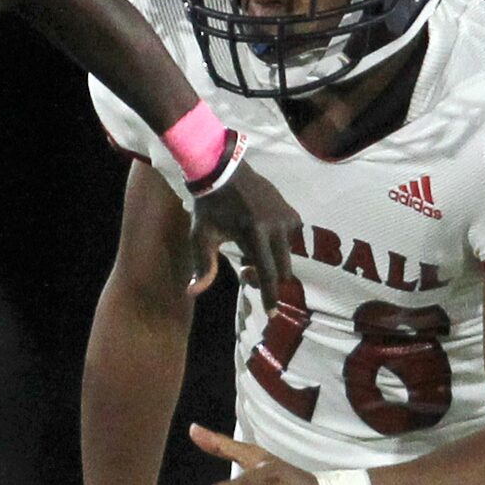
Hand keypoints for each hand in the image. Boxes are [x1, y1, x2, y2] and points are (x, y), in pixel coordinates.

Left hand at [190, 153, 297, 308]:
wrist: (224, 172)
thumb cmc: (209, 207)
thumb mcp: (201, 236)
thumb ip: (201, 265)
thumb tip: (193, 292)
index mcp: (255, 233)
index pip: (267, 273)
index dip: (270, 295)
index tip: (272, 313)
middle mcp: (277, 226)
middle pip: (282, 268)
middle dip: (266, 278)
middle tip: (245, 272)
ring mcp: (287, 217)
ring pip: (286, 255)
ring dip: (271, 260)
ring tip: (249, 251)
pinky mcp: (291, 211)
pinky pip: (290, 239)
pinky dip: (277, 246)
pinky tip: (259, 237)